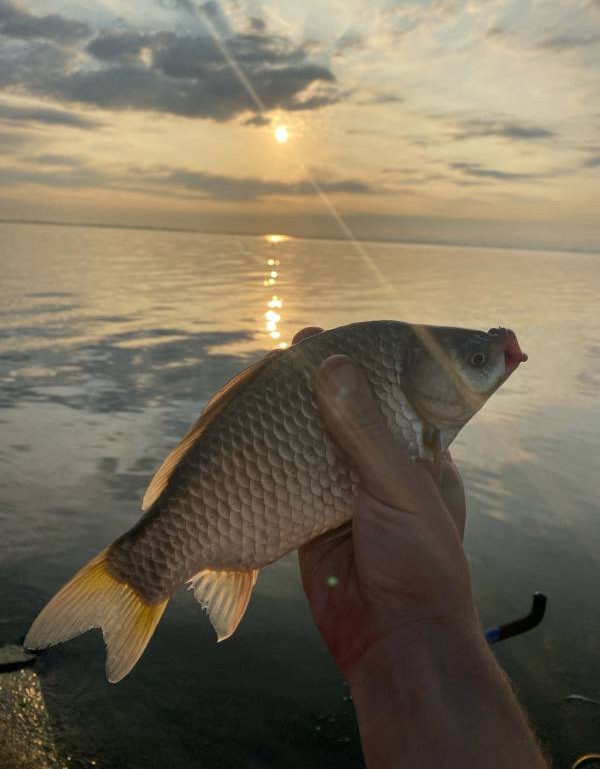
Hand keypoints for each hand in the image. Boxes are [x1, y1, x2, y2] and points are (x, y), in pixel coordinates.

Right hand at [292, 327, 476, 676]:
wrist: (395, 643)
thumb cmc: (417, 560)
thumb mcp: (397, 485)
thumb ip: (362, 429)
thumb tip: (332, 365)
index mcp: (419, 454)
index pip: (389, 397)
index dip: (360, 368)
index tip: (328, 340)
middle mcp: (382, 472)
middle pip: (346, 418)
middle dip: (319, 389)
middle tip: (289, 354)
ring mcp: (346, 497)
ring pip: (315, 449)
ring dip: (293, 423)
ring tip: (266, 385)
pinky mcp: (313, 523)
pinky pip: (291, 485)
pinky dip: (275, 466)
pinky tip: (255, 439)